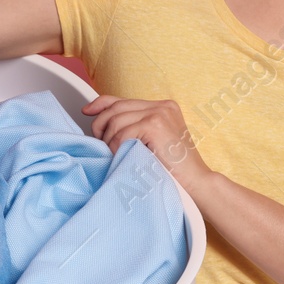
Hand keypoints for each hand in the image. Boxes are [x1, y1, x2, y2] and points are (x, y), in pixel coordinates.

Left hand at [82, 95, 212, 197]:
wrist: (196, 184)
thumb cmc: (173, 170)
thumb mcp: (150, 143)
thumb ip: (132, 129)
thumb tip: (100, 122)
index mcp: (162, 107)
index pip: (122, 99)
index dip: (100, 104)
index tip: (87, 112)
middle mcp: (161, 105)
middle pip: (116, 108)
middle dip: (101, 126)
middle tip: (102, 146)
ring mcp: (159, 113)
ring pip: (116, 121)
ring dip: (109, 141)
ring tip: (116, 156)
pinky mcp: (155, 124)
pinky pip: (122, 133)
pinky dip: (117, 147)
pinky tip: (123, 158)